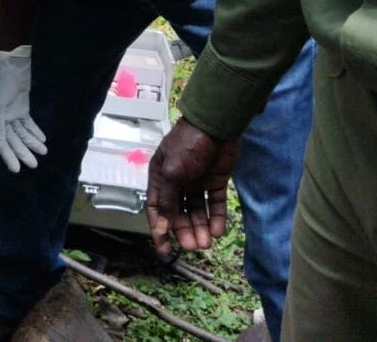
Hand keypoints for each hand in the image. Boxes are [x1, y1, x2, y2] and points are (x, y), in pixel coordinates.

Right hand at [0, 46, 47, 171]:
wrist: (13, 59)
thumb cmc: (0, 78)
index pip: (0, 140)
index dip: (8, 155)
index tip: (17, 169)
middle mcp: (0, 115)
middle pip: (12, 138)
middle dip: (22, 152)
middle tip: (34, 165)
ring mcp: (12, 110)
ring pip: (22, 132)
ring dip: (31, 143)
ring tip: (43, 153)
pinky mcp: (23, 105)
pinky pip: (28, 123)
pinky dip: (34, 131)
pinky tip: (42, 140)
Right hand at [146, 118, 241, 257]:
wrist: (216, 126)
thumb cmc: (188, 146)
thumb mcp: (173, 173)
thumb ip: (167, 201)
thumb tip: (161, 227)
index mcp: (161, 177)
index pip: (157, 209)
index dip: (160, 230)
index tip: (165, 251)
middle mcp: (177, 182)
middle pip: (179, 212)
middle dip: (185, 231)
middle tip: (194, 247)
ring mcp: (197, 181)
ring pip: (197, 210)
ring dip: (201, 227)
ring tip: (207, 242)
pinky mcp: (216, 180)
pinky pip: (214, 202)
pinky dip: (216, 217)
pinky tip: (219, 230)